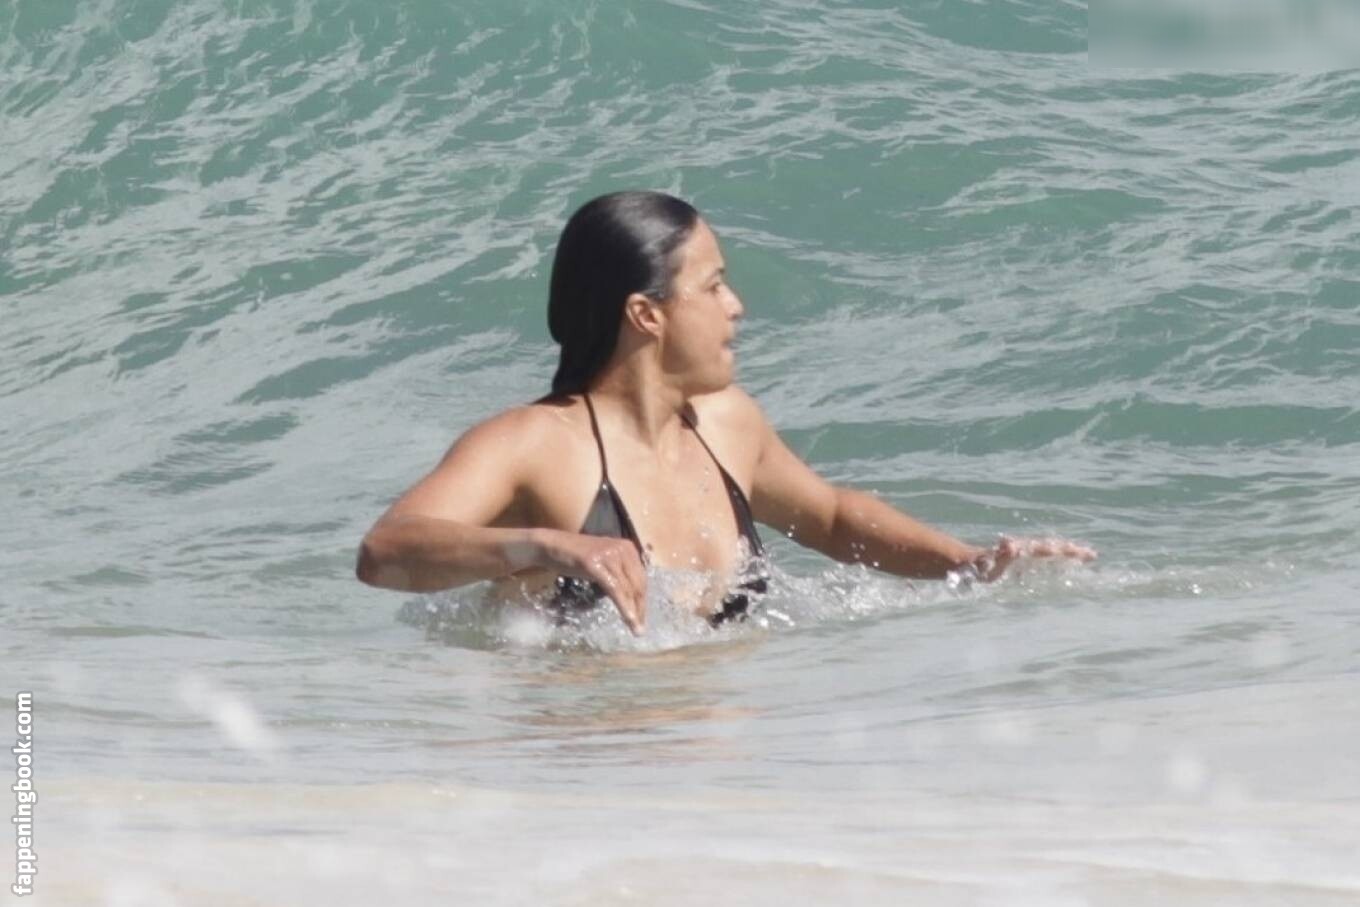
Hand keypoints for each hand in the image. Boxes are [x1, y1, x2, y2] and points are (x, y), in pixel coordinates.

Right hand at [539, 530, 648, 633]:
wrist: (551, 546)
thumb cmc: (575, 557)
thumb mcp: (602, 564)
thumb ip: (618, 574)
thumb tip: (632, 597)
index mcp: (627, 548)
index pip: (641, 579)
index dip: (643, 601)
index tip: (642, 619)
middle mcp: (622, 549)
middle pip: (638, 584)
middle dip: (640, 609)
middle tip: (640, 630)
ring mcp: (609, 555)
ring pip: (627, 588)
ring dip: (633, 612)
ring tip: (635, 629)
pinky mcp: (595, 563)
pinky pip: (614, 588)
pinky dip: (622, 605)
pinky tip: (627, 618)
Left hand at [970, 535, 1096, 582]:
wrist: (966, 564)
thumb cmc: (978, 569)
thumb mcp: (990, 565)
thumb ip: (1002, 557)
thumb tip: (1012, 544)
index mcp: (1023, 550)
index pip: (1049, 549)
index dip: (1067, 552)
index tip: (1084, 553)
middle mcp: (1025, 549)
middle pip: (1052, 547)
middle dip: (1072, 551)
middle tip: (1092, 554)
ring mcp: (1022, 554)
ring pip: (1049, 550)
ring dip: (1065, 552)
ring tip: (1082, 555)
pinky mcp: (1019, 561)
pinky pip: (1041, 558)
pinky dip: (1054, 558)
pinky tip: (1059, 565)